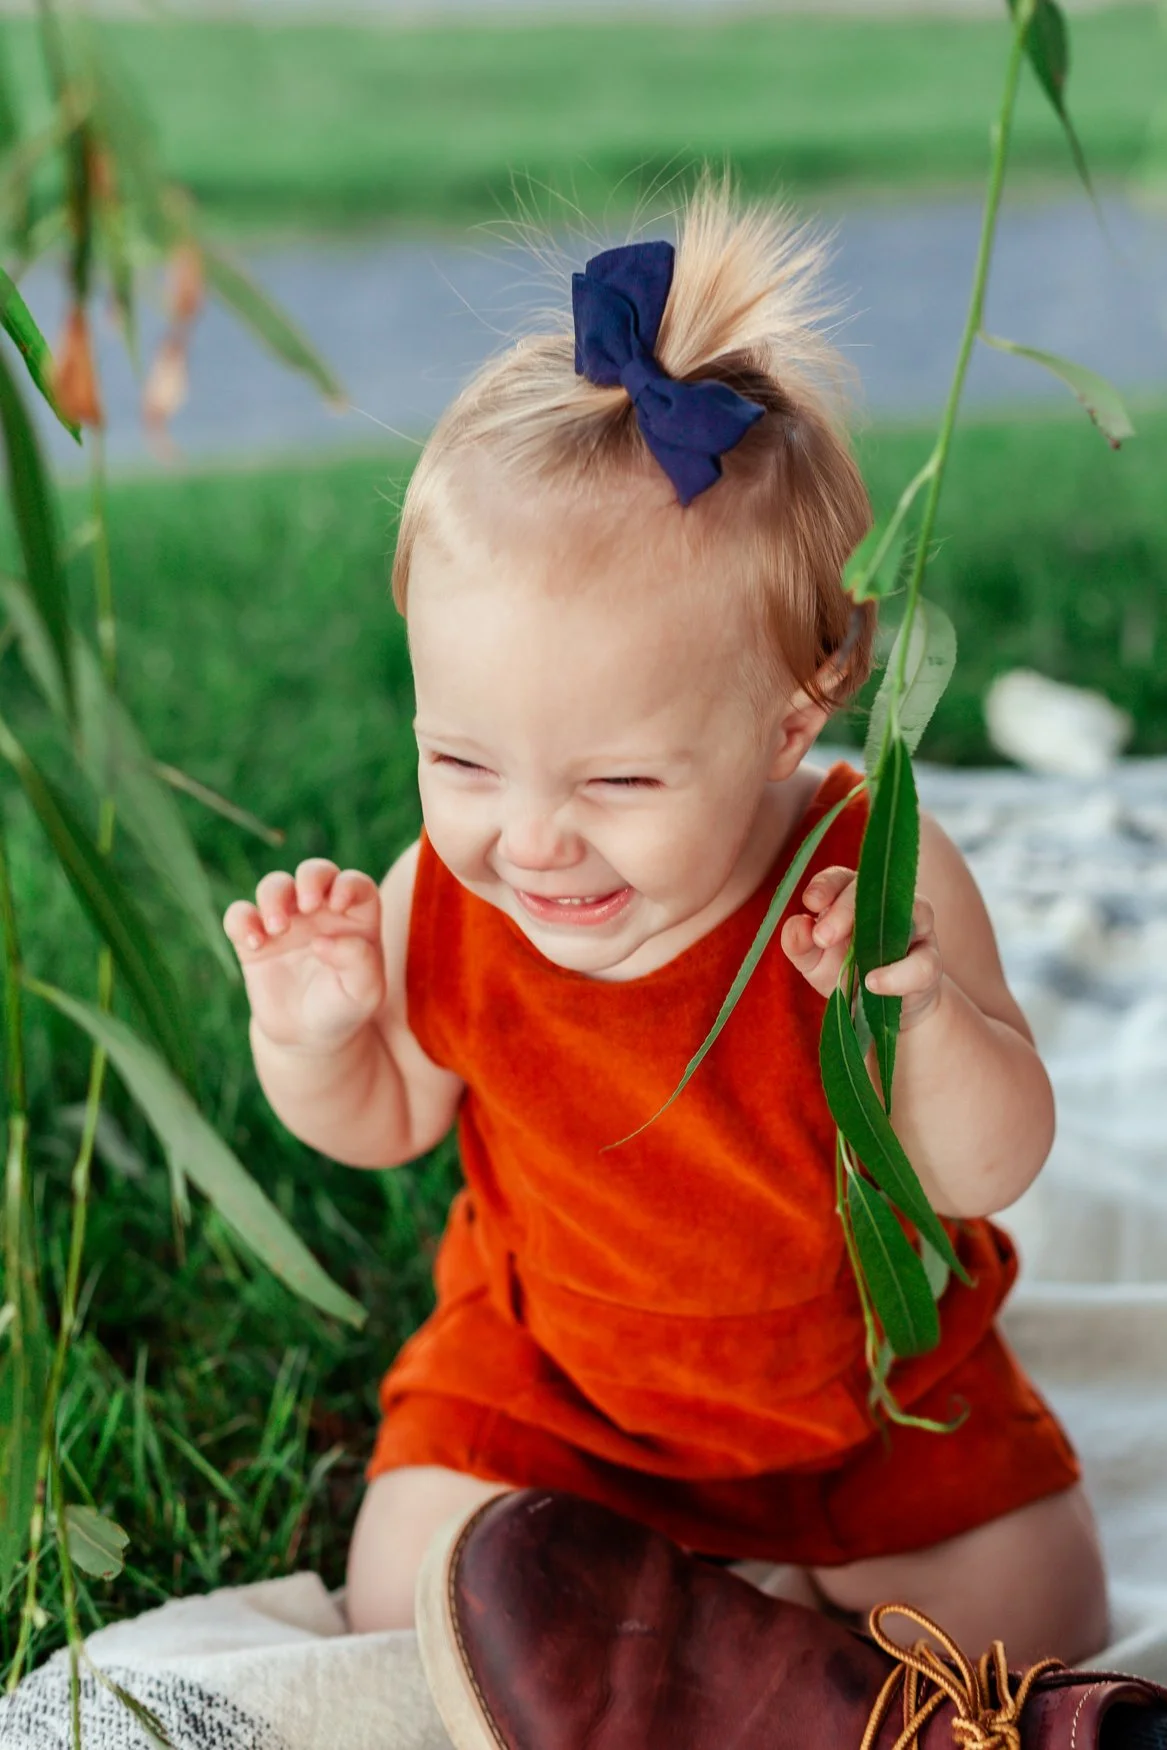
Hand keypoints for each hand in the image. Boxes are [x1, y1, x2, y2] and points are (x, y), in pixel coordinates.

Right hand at [223, 858, 385, 1052]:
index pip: (355, 883)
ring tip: (277, 929)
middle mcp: (321, 911)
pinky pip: (240, 915)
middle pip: (314, 872)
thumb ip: (357, 962)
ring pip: (275, 885)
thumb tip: (323, 940)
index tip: (338, 904)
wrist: (307, 1037)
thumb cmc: (344, 1008)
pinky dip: (241, 920)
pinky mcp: (253, 940)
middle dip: (309, 879)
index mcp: (356, 917)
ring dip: (274, 897)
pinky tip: (255, 943)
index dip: (348, 884)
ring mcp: (286, 922)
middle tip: (307, 906)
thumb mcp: (364, 992)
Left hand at [779, 865, 943, 1030]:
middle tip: (822, 937)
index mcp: (852, 897)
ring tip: (853, 961)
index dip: (826, 886)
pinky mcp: (930, 961)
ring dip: (882, 932)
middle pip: (874, 888)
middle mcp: (888, 903)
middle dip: (845, 908)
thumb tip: (798, 924)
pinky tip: (873, 983)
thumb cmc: (845, 974)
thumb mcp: (813, 962)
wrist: (879, 1012)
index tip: (810, 903)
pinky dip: (898, 974)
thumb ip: (799, 943)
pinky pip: (923, 962)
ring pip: (915, 909)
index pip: (841, 878)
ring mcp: (916, 927)